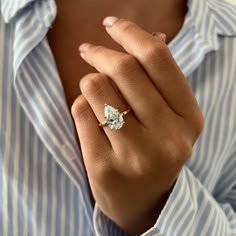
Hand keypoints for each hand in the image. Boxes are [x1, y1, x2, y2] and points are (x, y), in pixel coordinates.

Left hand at [72, 17, 203, 234]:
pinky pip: (80, 113)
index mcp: (188, 119)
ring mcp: (136, 155)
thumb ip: (160, 77)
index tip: (112, 24)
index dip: (131, 33)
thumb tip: (150, 36)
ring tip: (95, 92)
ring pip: (96, 88)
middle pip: (124, 69)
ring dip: (90, 81)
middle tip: (89, 50)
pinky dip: (81, 106)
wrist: (143, 201)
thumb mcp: (169, 116)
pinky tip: (90, 118)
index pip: (157, 60)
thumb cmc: (155, 151)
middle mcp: (168, 138)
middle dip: (100, 52)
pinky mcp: (104, 167)